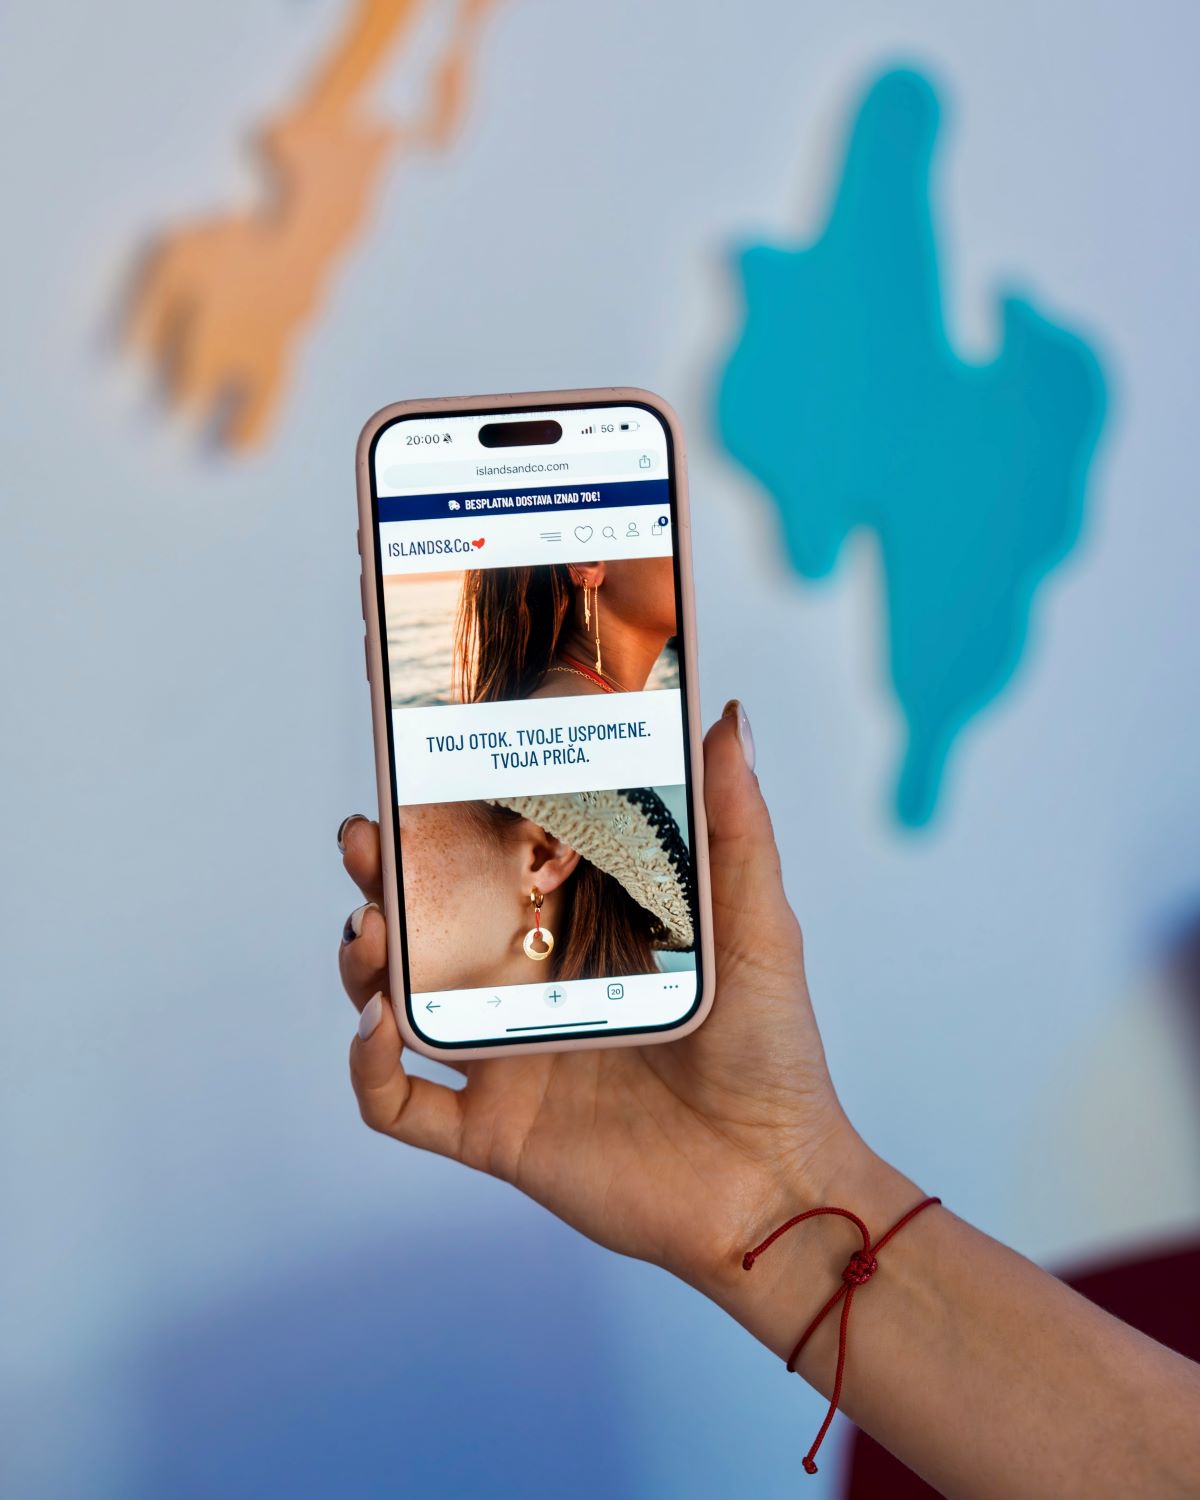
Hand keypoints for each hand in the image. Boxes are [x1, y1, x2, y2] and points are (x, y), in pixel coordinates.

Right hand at [337, 704, 871, 1295]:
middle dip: (383, 876)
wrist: (772, 1183)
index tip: (416, 764)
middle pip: (428, 923)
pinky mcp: (494, 1130)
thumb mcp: (757, 924)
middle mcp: (530, 990)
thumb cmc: (772, 1052)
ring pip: (398, 1000)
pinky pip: (401, 1105)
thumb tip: (726, 718)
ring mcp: (505, 1058)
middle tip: (367, 837)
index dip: (447, 819)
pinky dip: (368, 1067)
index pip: (494, 864)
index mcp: (580, 933)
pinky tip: (379, 1021)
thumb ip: (733, 824)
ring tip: (371, 927)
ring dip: (364, 961)